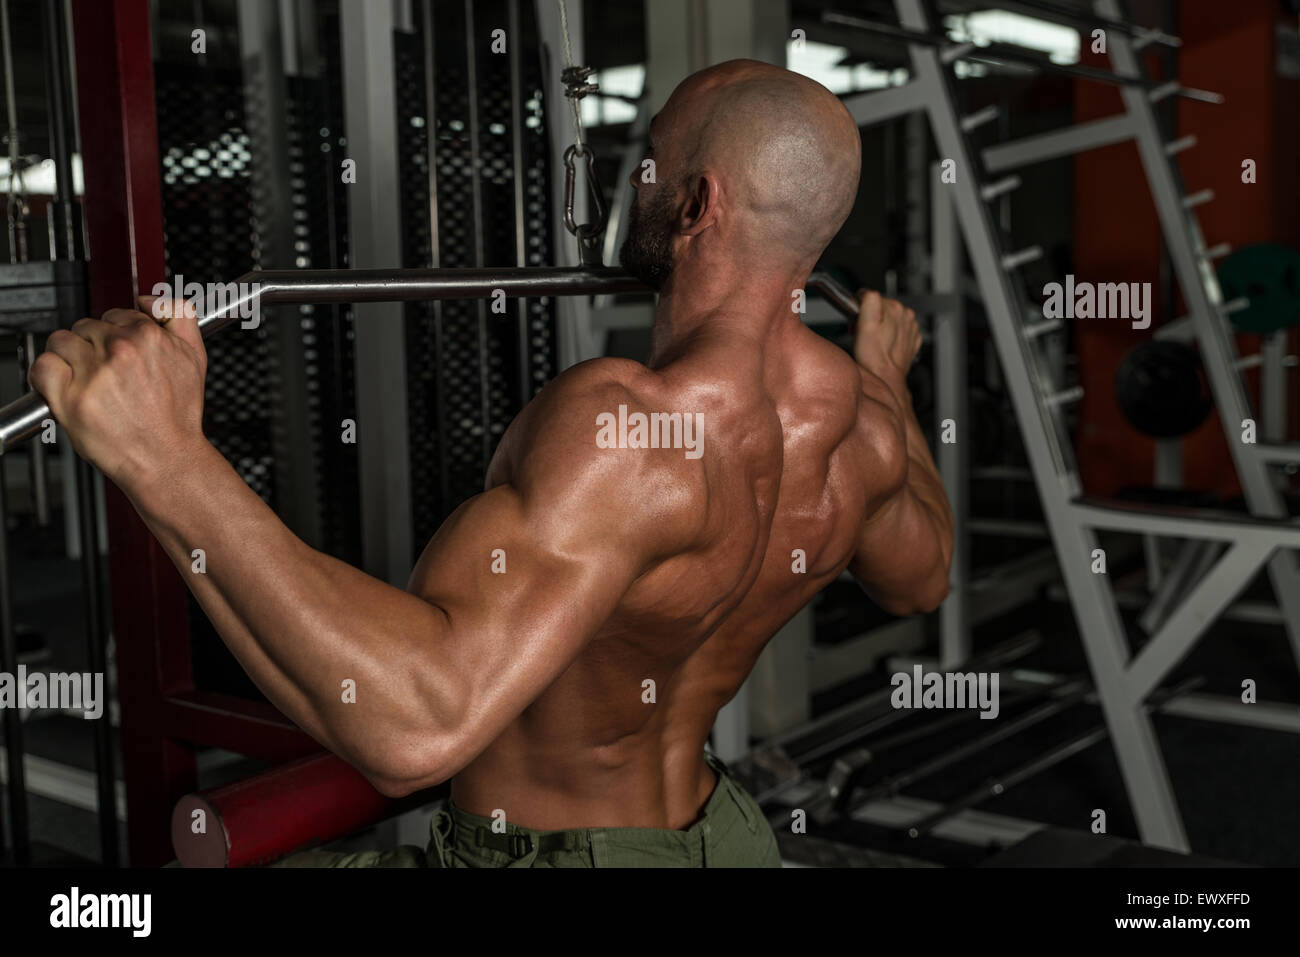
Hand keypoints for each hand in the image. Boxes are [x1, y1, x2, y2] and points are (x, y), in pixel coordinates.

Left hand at [28, 296, 208, 488]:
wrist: (168, 459)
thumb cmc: (178, 417)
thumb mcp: (196, 359)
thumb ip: (180, 317)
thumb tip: (149, 299)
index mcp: (148, 336)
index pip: (115, 314)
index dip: (116, 334)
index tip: (117, 352)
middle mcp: (120, 350)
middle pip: (86, 326)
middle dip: (92, 345)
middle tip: (105, 372)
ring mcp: (93, 373)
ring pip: (61, 341)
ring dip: (68, 357)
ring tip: (85, 381)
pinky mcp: (70, 397)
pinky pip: (42, 366)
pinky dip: (46, 375)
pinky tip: (65, 387)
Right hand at [851, 290, 919, 392]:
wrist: (886, 379)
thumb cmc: (874, 358)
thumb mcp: (864, 325)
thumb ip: (868, 301)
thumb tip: (867, 293)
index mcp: (894, 308)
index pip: (871, 297)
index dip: (859, 310)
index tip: (857, 322)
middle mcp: (905, 316)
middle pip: (881, 307)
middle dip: (870, 318)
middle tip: (864, 333)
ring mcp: (910, 328)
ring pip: (889, 319)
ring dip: (880, 327)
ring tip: (873, 340)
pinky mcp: (912, 338)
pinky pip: (898, 331)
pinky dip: (890, 336)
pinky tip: (884, 345)